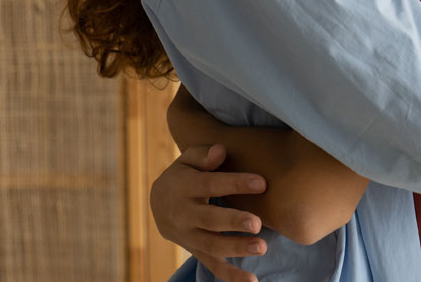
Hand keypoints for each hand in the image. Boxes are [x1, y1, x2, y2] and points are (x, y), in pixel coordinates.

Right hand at [150, 143, 267, 281]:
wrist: (158, 202)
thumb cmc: (183, 174)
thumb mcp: (188, 159)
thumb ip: (204, 154)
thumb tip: (221, 151)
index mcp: (184, 187)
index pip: (211, 185)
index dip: (235, 183)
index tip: (261, 182)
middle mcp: (184, 214)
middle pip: (209, 220)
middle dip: (233, 222)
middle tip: (257, 223)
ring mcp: (189, 236)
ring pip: (212, 246)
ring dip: (236, 248)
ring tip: (262, 247)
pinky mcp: (196, 251)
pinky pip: (212, 266)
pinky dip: (231, 277)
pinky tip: (252, 281)